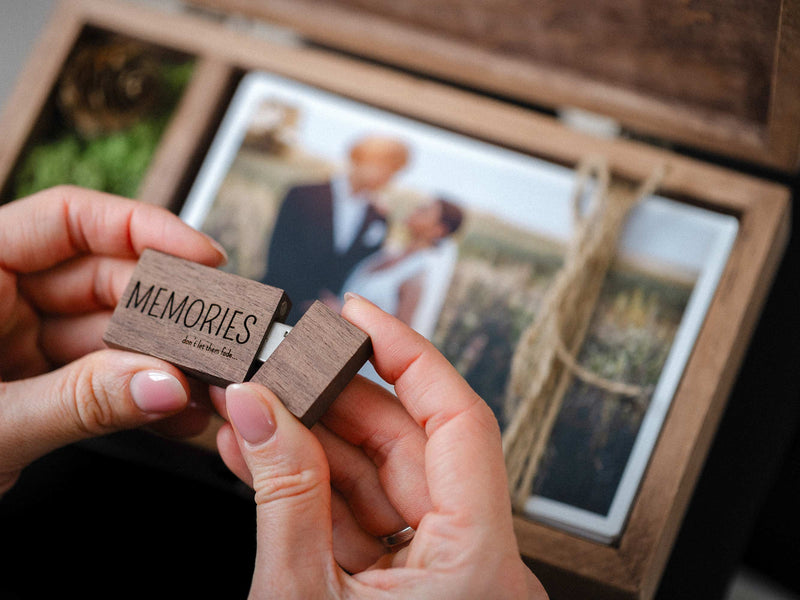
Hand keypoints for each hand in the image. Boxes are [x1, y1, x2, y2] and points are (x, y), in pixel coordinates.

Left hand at [0, 186, 226, 494]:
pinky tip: (180, 414)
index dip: (144, 230)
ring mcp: (19, 344)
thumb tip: (164, 384)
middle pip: (105, 281)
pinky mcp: (37, 386)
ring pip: (114, 336)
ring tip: (211, 385)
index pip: (68, 220)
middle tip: (222, 338)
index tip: (204, 257)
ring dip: (166, 363)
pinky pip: (104, 380)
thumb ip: (78, 402)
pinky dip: (143, 398)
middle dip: (169, 313)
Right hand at [214, 294, 546, 598]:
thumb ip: (283, 496)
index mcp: (479, 564)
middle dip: (336, 401)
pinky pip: (363, 521)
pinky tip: (265, 457)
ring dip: (313, 445)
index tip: (363, 314)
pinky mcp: (408, 591)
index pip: (461, 421)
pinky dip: (314, 491)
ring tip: (258, 408)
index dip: (410, 355)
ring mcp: (442, 577)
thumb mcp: (298, 598)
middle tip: (282, 365)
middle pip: (411, 445)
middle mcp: (474, 563)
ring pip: (380, 482)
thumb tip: (258, 408)